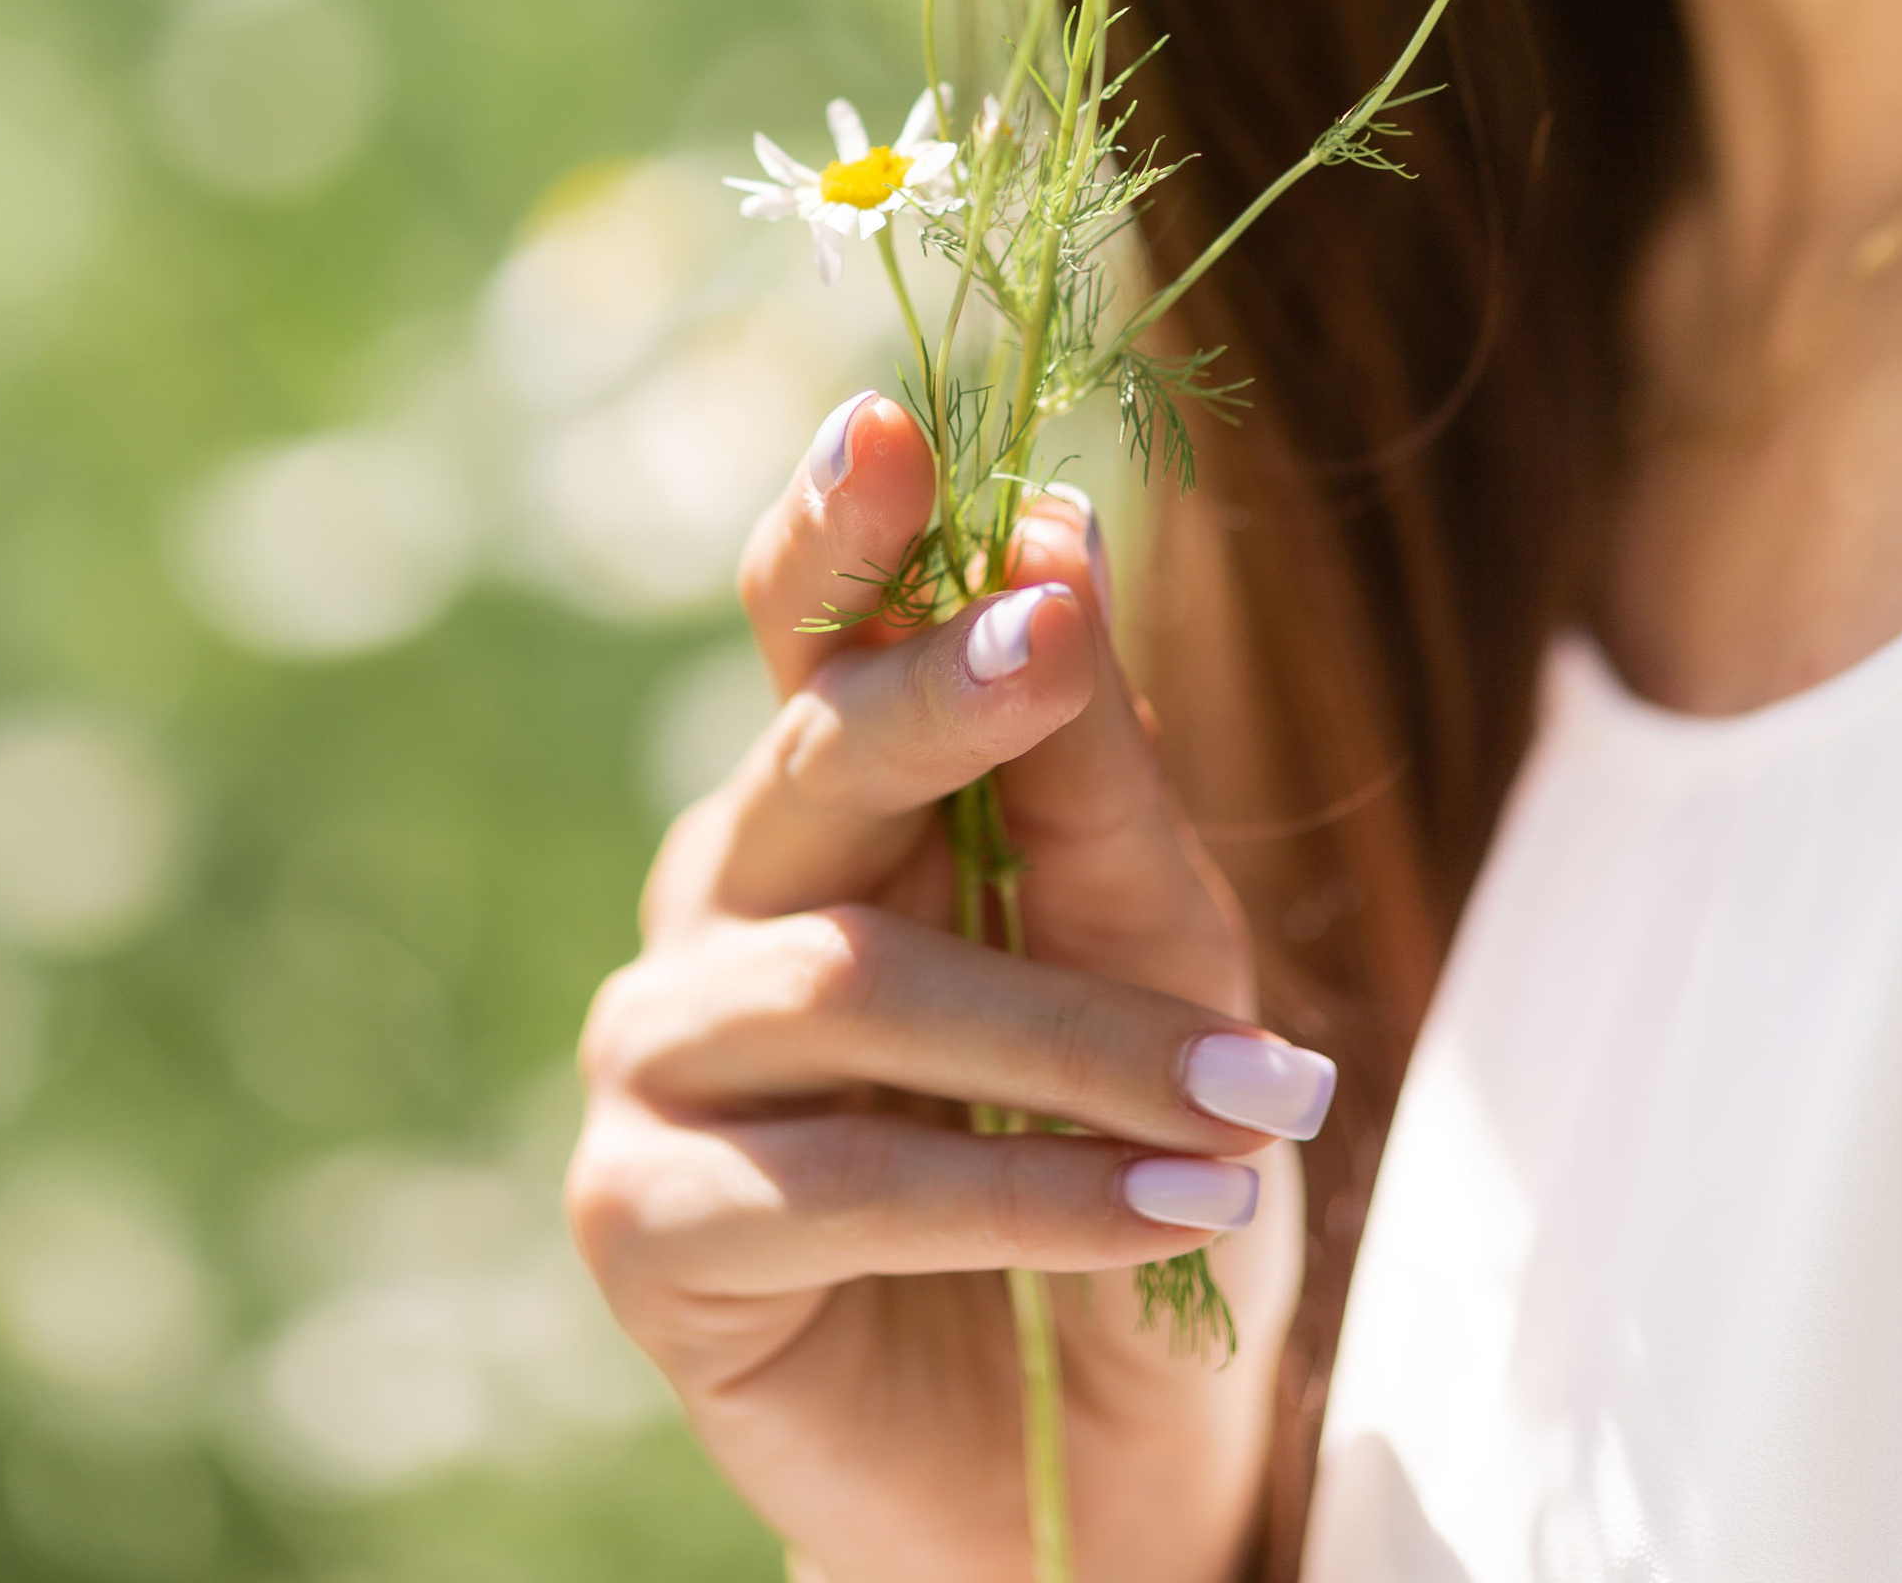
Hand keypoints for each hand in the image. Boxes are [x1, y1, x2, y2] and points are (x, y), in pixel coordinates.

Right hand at [567, 393, 1333, 1582]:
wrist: (1099, 1471)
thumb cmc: (1130, 1171)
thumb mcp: (1164, 954)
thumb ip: (1092, 764)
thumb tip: (1052, 530)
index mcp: (835, 800)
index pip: (809, 628)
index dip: (838, 529)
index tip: (889, 429)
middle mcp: (722, 897)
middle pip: (810, 765)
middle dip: (939, 702)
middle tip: (1048, 649)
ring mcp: (658, 1055)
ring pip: (856, 986)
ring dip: (1078, 1044)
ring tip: (1260, 1113)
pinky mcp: (640, 1223)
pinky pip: (835, 1177)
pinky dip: (1027, 1196)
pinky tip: (1168, 1221)